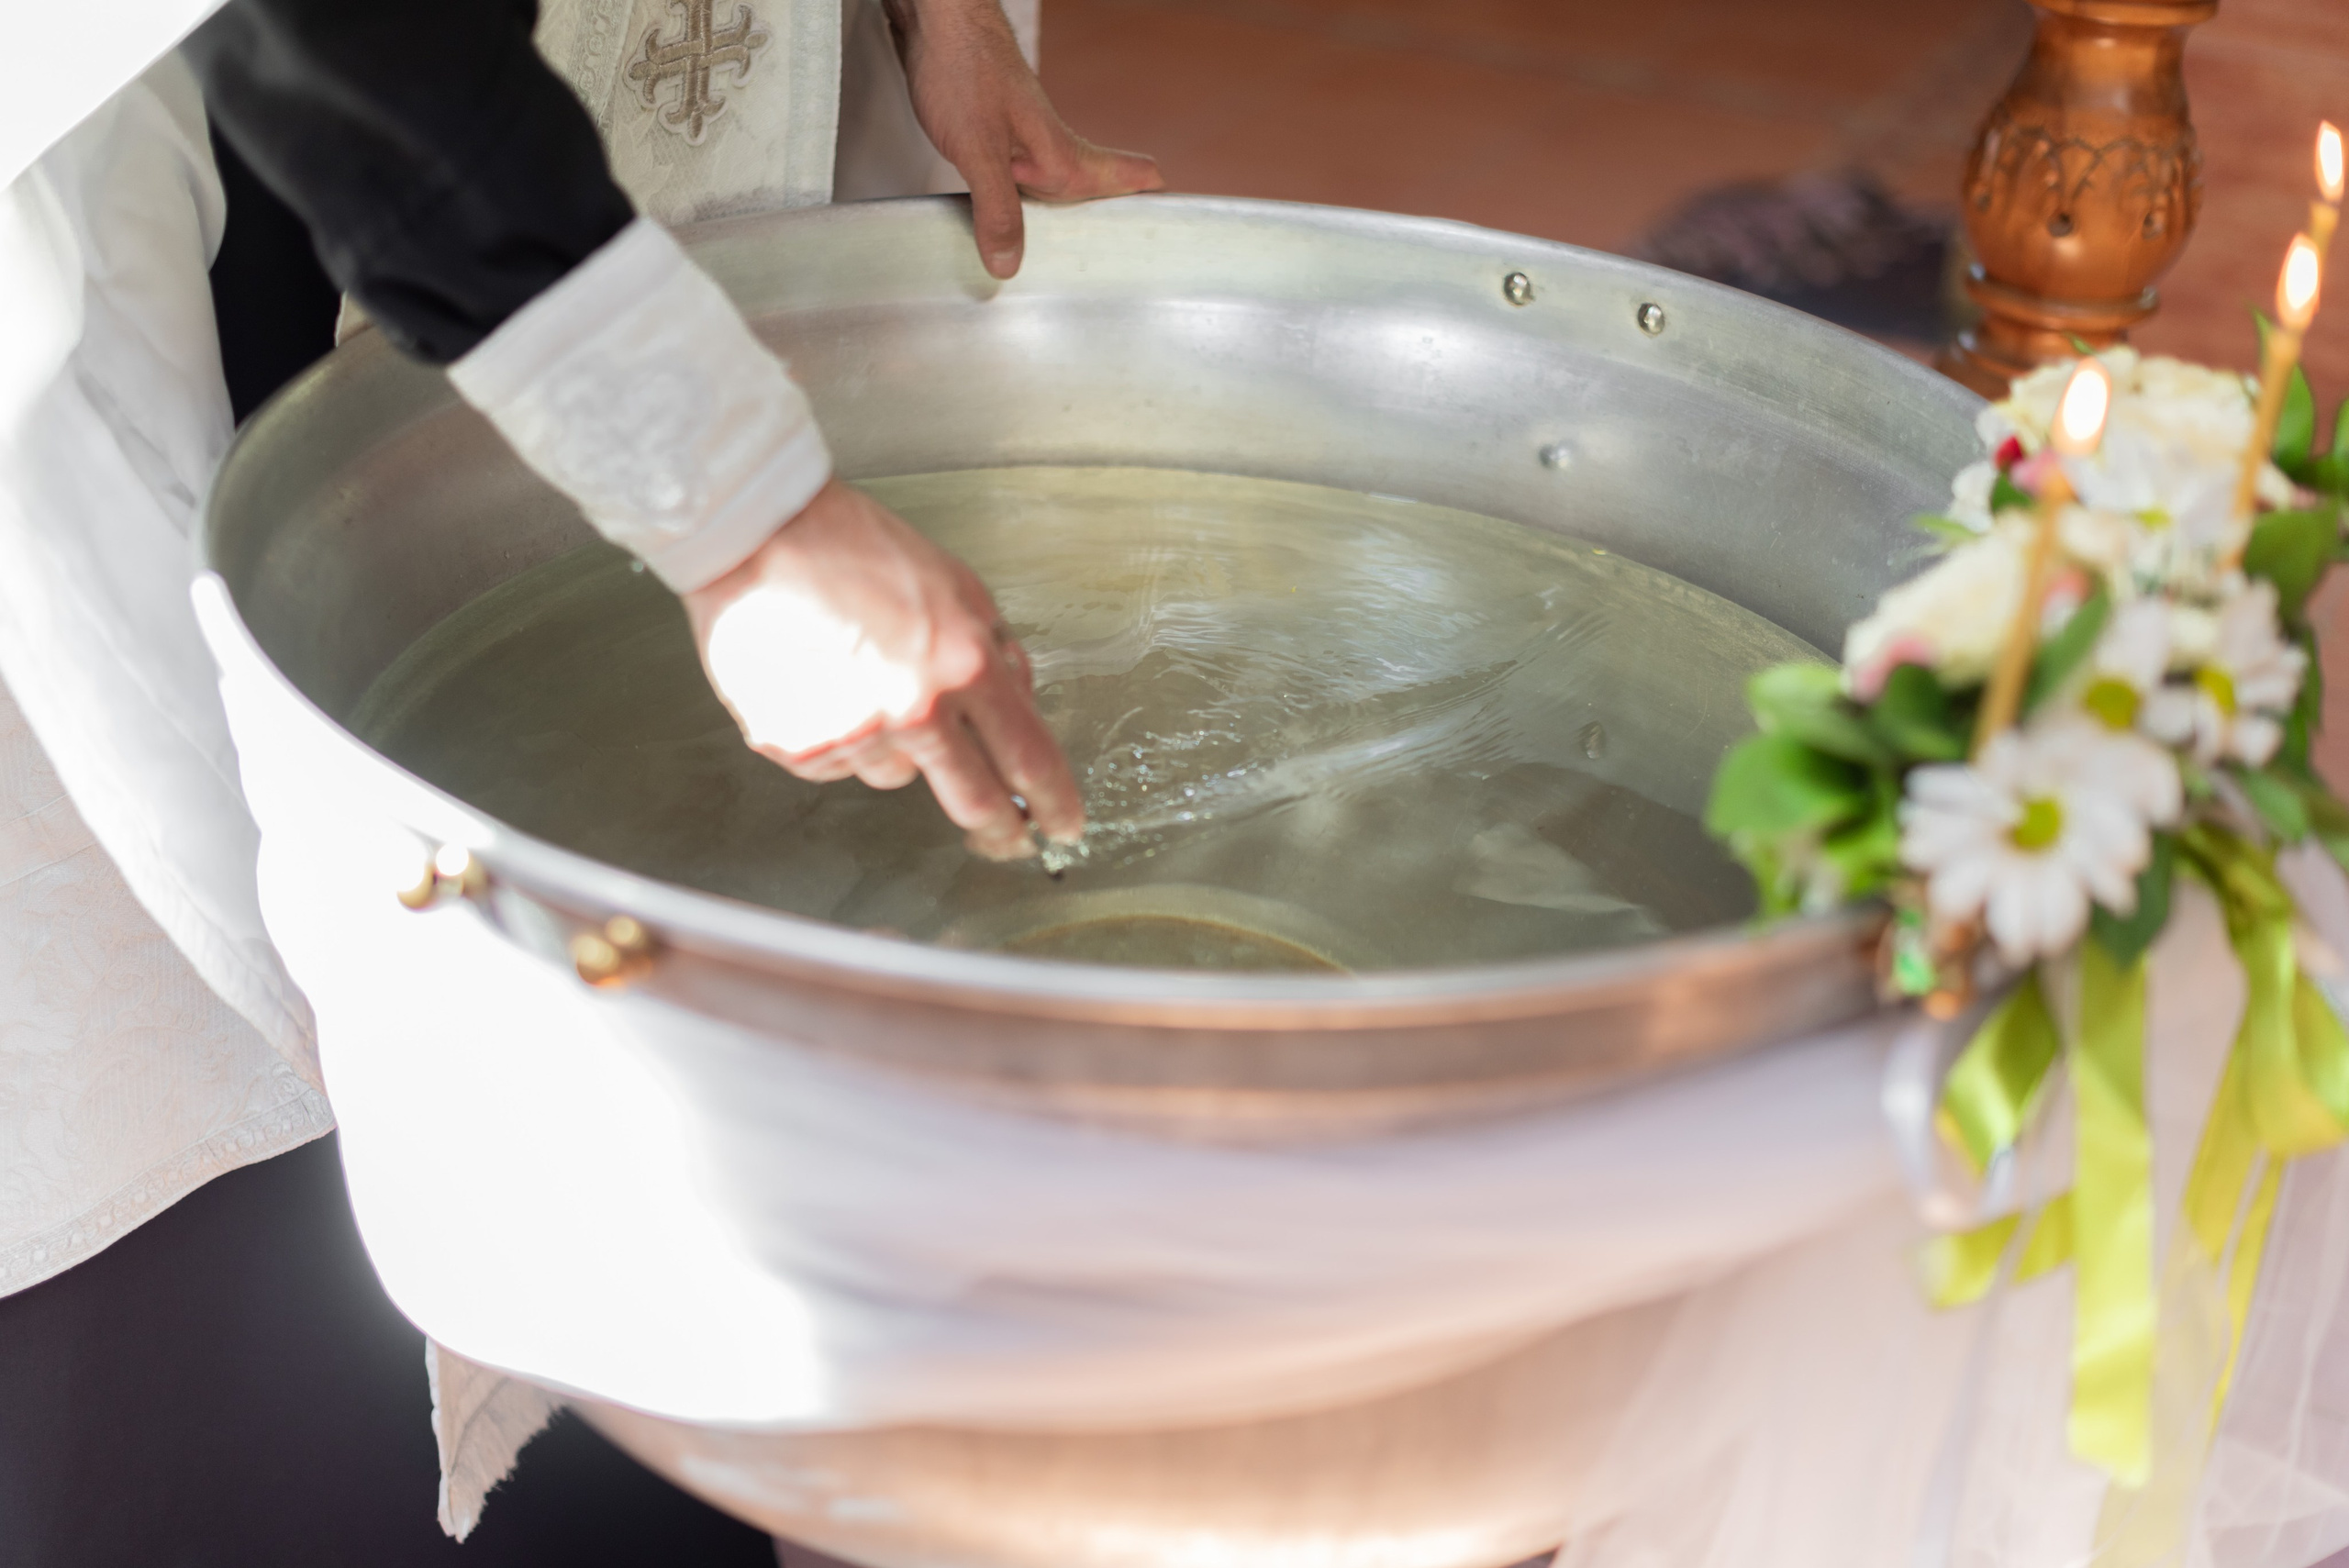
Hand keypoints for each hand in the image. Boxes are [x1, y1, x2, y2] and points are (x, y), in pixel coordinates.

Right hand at [683, 481, 1085, 859]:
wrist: (757, 537)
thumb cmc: (856, 549)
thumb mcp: (957, 586)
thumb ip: (997, 651)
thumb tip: (1021, 707)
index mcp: (964, 664)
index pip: (1030, 757)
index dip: (1055, 802)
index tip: (1064, 824)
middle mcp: (913, 709)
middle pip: (976, 801)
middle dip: (1000, 829)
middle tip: (1006, 837)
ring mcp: (852, 734)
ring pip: (896, 776)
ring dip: (896, 749)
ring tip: (862, 683)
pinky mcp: (797, 747)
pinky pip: (838, 766)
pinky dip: (838, 739)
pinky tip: (822, 686)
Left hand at [885, 0, 1163, 278]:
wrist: (936, 19)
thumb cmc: (963, 66)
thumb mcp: (979, 151)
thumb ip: (997, 210)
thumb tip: (1009, 265)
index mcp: (1063, 154)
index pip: (1134, 178)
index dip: (1153, 210)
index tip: (1169, 243)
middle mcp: (1051, 148)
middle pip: (1095, 197)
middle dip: (1099, 233)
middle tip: (1111, 270)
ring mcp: (1025, 141)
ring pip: (1053, 192)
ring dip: (1051, 223)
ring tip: (1056, 258)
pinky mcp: (996, 136)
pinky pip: (1018, 181)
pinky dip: (1016, 206)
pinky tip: (999, 218)